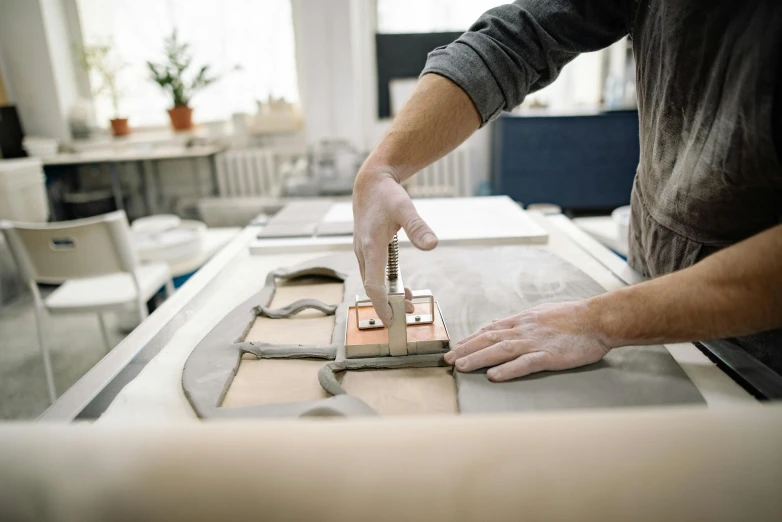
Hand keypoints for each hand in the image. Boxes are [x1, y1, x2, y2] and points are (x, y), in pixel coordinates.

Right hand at [353, 167, 437, 323]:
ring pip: (372, 280)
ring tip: (407, 301)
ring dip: (387, 294)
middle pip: (372, 287)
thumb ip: (418, 227)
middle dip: (387, 304)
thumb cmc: (387, 195)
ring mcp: (362, 251)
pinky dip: (385, 283)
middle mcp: (363, 252)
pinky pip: (373, 272)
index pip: (373, 285)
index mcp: (371, 246)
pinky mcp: (365, 249)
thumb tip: (433, 245)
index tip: (390, 320)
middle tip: (406, 314)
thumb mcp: (405, 208)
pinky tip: (400, 285)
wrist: (370, 183)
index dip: (381, 305)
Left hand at [444, 301, 611, 381]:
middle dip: (466, 349)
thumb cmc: (573, 316)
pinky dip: (508, 370)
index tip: (455, 347)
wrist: (598, 319)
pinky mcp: (549, 355)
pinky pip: (524, 363)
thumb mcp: (542, 312)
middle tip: (447, 359)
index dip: (471, 339)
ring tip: (460, 367)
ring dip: (477, 358)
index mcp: (523, 320)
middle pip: (488, 339)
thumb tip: (501, 323)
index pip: (490, 329)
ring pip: (500, 350)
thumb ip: (521, 320)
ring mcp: (535, 342)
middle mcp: (524, 330)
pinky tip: (493, 376)